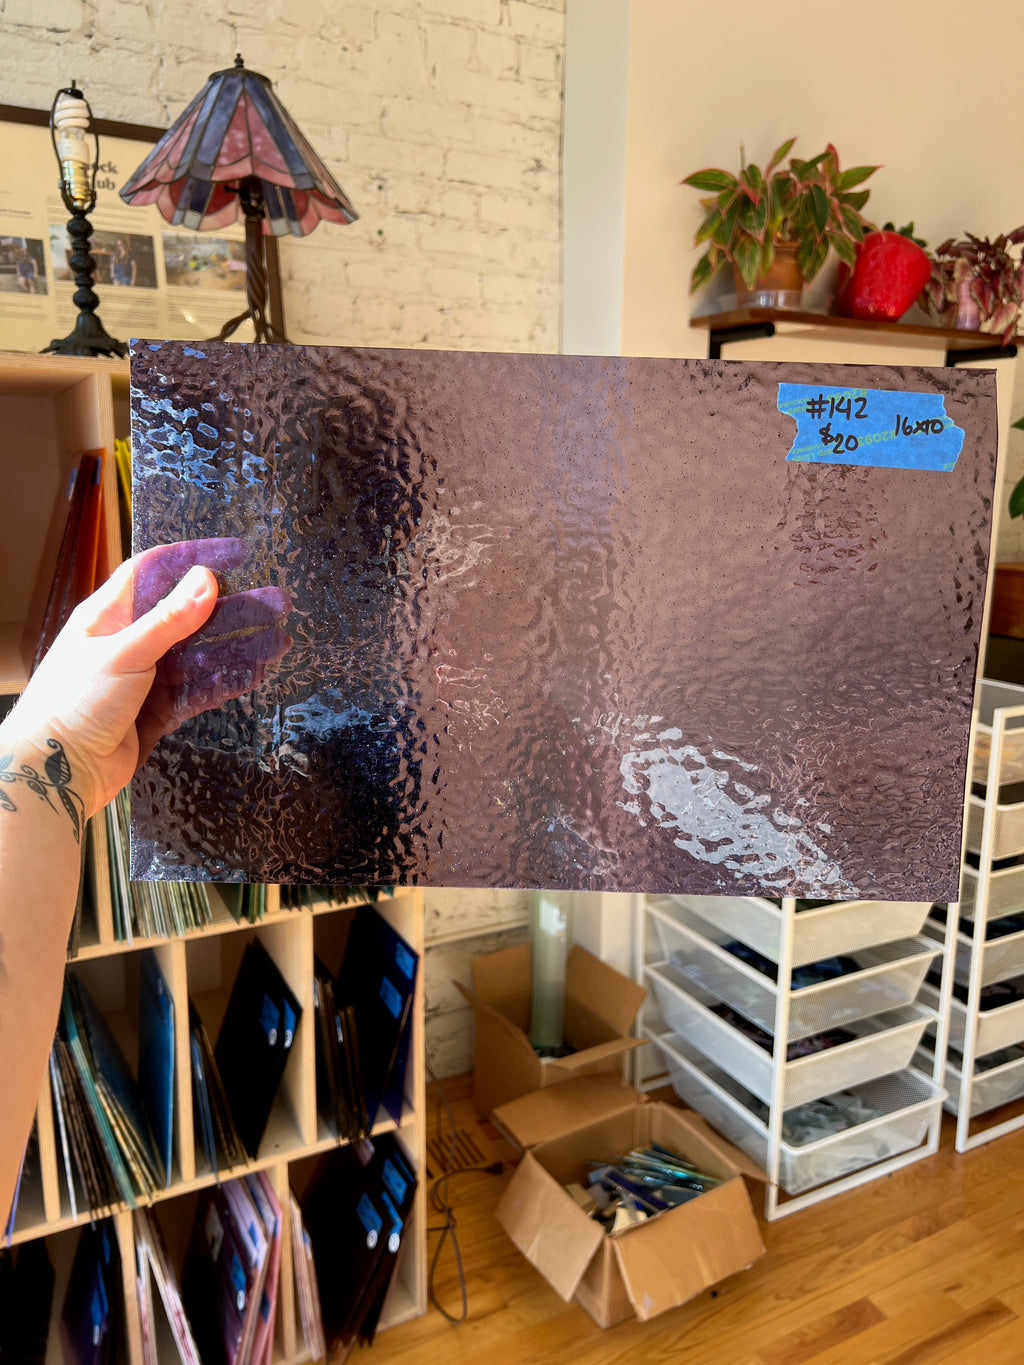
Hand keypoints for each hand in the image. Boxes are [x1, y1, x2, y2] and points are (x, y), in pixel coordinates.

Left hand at [2, 540, 290, 819]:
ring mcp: (146, 677)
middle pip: (188, 615)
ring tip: (278, 639)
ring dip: (237, 646)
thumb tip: (206, 579)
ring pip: (200, 654)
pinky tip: (256, 673)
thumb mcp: (124, 652)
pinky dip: (226, 681)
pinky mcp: (158, 710)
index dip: (191, 559)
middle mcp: (130, 641)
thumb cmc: (75, 703)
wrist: (58, 771)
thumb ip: (168, 620)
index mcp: (109, 616)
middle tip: (274, 601)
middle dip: (231, 607)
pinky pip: (199, 690)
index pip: (154, 573)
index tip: (233, 553)